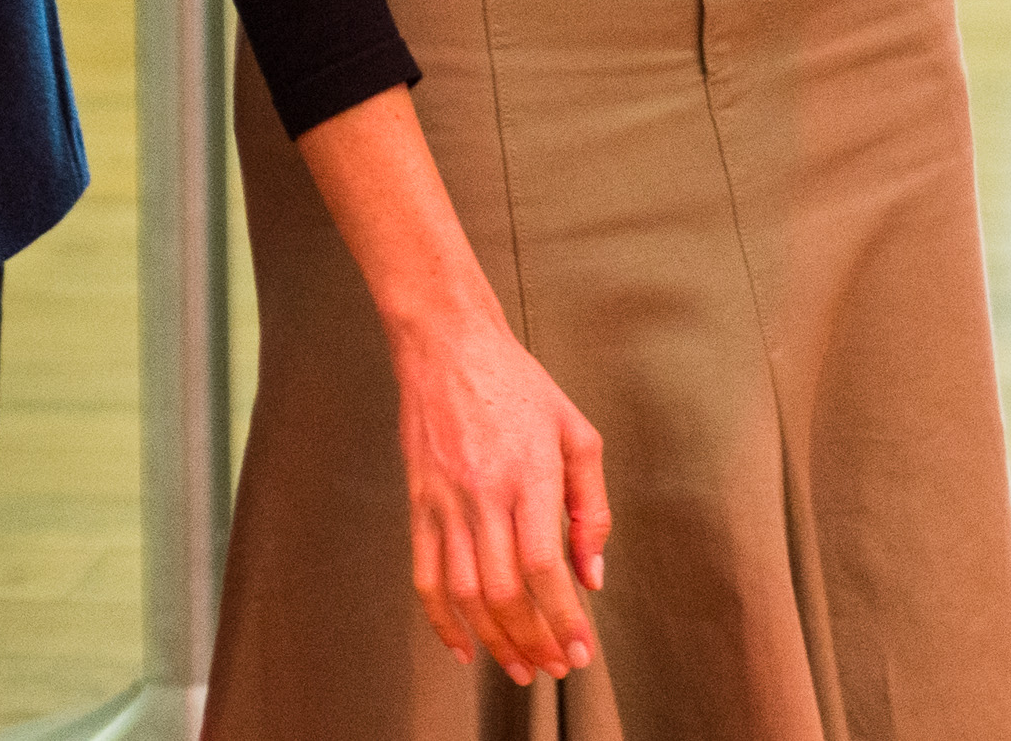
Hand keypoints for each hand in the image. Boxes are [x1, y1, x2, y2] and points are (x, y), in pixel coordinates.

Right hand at [384, 307, 609, 686]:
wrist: (445, 344)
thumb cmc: (515, 382)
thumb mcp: (576, 432)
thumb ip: (591, 508)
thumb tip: (591, 573)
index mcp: (528, 475)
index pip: (545, 565)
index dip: (563, 617)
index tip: (580, 650)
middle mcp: (483, 493)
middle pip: (503, 589)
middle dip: (532, 640)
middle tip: (554, 666)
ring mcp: (445, 500)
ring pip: (464, 591)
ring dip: (493, 640)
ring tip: (518, 666)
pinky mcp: (419, 502)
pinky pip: (424, 573)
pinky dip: (441, 619)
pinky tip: (462, 645)